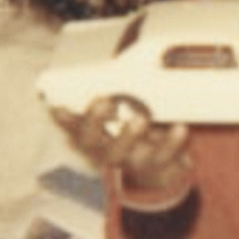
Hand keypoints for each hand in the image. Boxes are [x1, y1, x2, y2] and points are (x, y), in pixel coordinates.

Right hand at [51, 95, 189, 192]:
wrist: (161, 168)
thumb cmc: (135, 130)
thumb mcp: (121, 116)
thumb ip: (112, 99)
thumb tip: (106, 69)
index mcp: (95, 140)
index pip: (74, 129)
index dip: (66, 121)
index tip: (59, 107)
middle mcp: (107, 153)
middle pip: (93, 143)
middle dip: (95, 122)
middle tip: (103, 101)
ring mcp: (131, 161)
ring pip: (125, 153)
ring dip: (130, 136)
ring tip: (140, 118)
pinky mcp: (158, 165)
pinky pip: (164, 156)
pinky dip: (172, 142)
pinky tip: (180, 127)